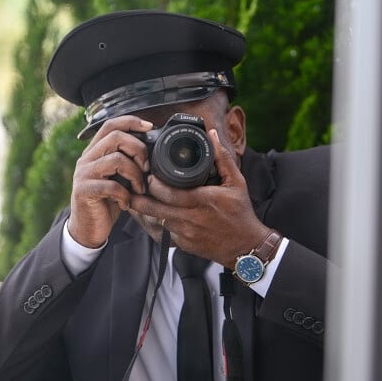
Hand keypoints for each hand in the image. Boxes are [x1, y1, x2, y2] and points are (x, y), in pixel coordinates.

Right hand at [68, 115, 152, 247]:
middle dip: (138, 150)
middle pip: (115, 137)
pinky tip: (126, 204)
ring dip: (135, 175)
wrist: (88, 229)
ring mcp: (83, 174)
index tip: (149, 127)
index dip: (131, 121)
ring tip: (139, 190)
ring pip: (116, 160)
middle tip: (146, 168)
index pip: (110, 125)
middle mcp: (86, 159)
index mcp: (95, 152)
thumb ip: (128, 163)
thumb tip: (153, 151)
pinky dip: (125, 196)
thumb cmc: (107, 202)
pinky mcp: (84, 191)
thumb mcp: (119, 178)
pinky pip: (112, 186)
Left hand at [130, 127, 270, 268]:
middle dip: (141, 198)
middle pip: (157, 209)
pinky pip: (163, 234)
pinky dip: (155, 224)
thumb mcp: (236, 182)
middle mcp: (192, 218)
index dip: (154, 185)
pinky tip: (150, 216)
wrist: (246, 245)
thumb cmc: (241, 212)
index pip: (170, 193)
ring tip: (136, 199)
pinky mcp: (185, 245)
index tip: (148, 176)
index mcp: (204, 200)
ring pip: (157, 222)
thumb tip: (212, 135)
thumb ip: (222, 158)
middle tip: (135, 187)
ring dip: (146, 211)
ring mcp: (187, 234)